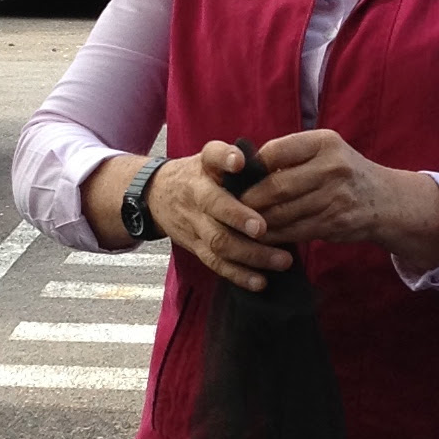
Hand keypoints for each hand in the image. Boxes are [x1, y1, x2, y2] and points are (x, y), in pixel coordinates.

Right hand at [146, 143, 294, 293]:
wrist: (156, 196)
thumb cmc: (196, 175)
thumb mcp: (207, 157)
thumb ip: (230, 156)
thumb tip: (258, 160)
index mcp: (203, 171)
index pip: (212, 158)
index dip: (225, 159)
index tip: (239, 162)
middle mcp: (196, 198)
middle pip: (215, 207)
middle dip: (240, 220)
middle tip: (264, 228)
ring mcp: (195, 226)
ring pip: (219, 243)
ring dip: (251, 254)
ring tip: (282, 260)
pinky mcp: (196, 248)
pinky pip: (216, 264)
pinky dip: (238, 275)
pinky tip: (260, 282)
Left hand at [241, 129, 438, 273]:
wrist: (385, 200)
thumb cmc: (343, 171)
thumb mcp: (325, 150)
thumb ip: (291, 154)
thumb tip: (244, 167)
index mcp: (324, 142)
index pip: (275, 152)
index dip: (251, 167)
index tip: (235, 178)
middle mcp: (332, 167)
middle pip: (277, 186)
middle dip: (250, 199)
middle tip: (230, 206)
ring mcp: (335, 197)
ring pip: (284, 213)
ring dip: (258, 221)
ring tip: (240, 223)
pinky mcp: (335, 223)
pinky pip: (295, 231)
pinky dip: (274, 235)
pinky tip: (261, 237)